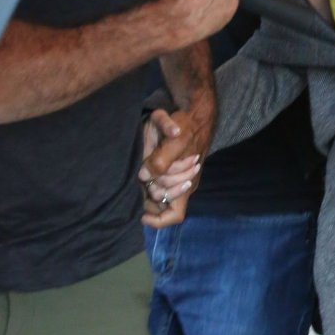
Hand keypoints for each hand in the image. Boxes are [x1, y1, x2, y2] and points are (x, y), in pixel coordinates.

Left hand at [139, 108, 203, 227]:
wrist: (195, 114)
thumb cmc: (189, 126)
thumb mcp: (177, 139)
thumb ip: (162, 160)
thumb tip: (145, 176)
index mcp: (187, 184)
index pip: (174, 215)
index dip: (158, 220)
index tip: (141, 213)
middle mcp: (182, 186)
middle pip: (160, 204)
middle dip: (148, 195)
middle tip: (140, 180)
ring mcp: (175, 179)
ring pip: (155, 194)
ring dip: (146, 186)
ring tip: (140, 172)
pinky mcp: (168, 170)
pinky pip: (154, 183)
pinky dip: (146, 180)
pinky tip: (140, 170)